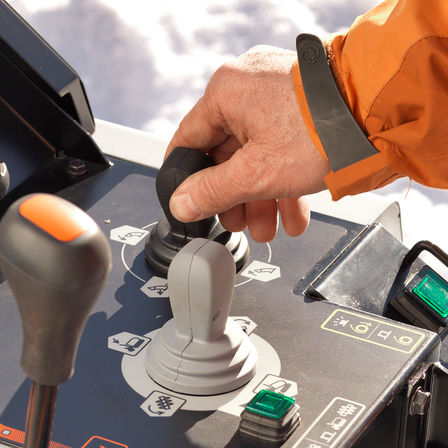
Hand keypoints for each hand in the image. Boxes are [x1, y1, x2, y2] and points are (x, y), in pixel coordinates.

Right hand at [166, 45, 329, 241]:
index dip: (185, 177)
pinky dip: (283, 182)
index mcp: (226, 93)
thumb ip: (213, 191)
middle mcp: (248, 90)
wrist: (383, 116)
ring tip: (270, 228)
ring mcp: (276, 98)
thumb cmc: (323, 132)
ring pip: (255, 156)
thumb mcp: (257, 173)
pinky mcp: (299, 111)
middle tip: (239, 223)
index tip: (187, 200)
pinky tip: (292, 214)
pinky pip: (279, 149)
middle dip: (235, 197)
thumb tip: (181, 204)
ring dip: (261, 197)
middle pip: (226, 155)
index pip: (188, 141)